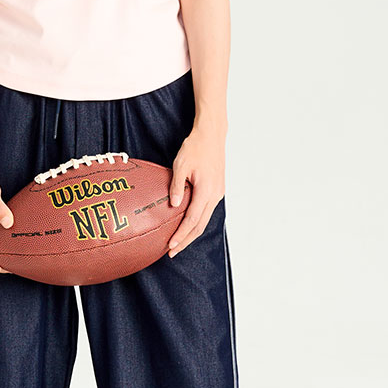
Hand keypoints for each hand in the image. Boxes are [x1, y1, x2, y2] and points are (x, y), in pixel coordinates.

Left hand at [167, 125, 225, 256]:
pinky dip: (196, 221)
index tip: (170, 246)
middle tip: (171, 252)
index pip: (192, 220)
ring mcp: (218, 193)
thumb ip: (176, 186)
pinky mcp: (217, 189)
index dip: (181, 235)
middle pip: (200, 225)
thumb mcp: (181, 165)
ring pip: (204, 219)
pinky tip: (187, 224)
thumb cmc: (195, 147)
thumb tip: (173, 206)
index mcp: (206, 191)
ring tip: (178, 242)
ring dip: (191, 232)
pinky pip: (206, 210)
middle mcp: (215, 195)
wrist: (212, 135)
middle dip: (186, 240)